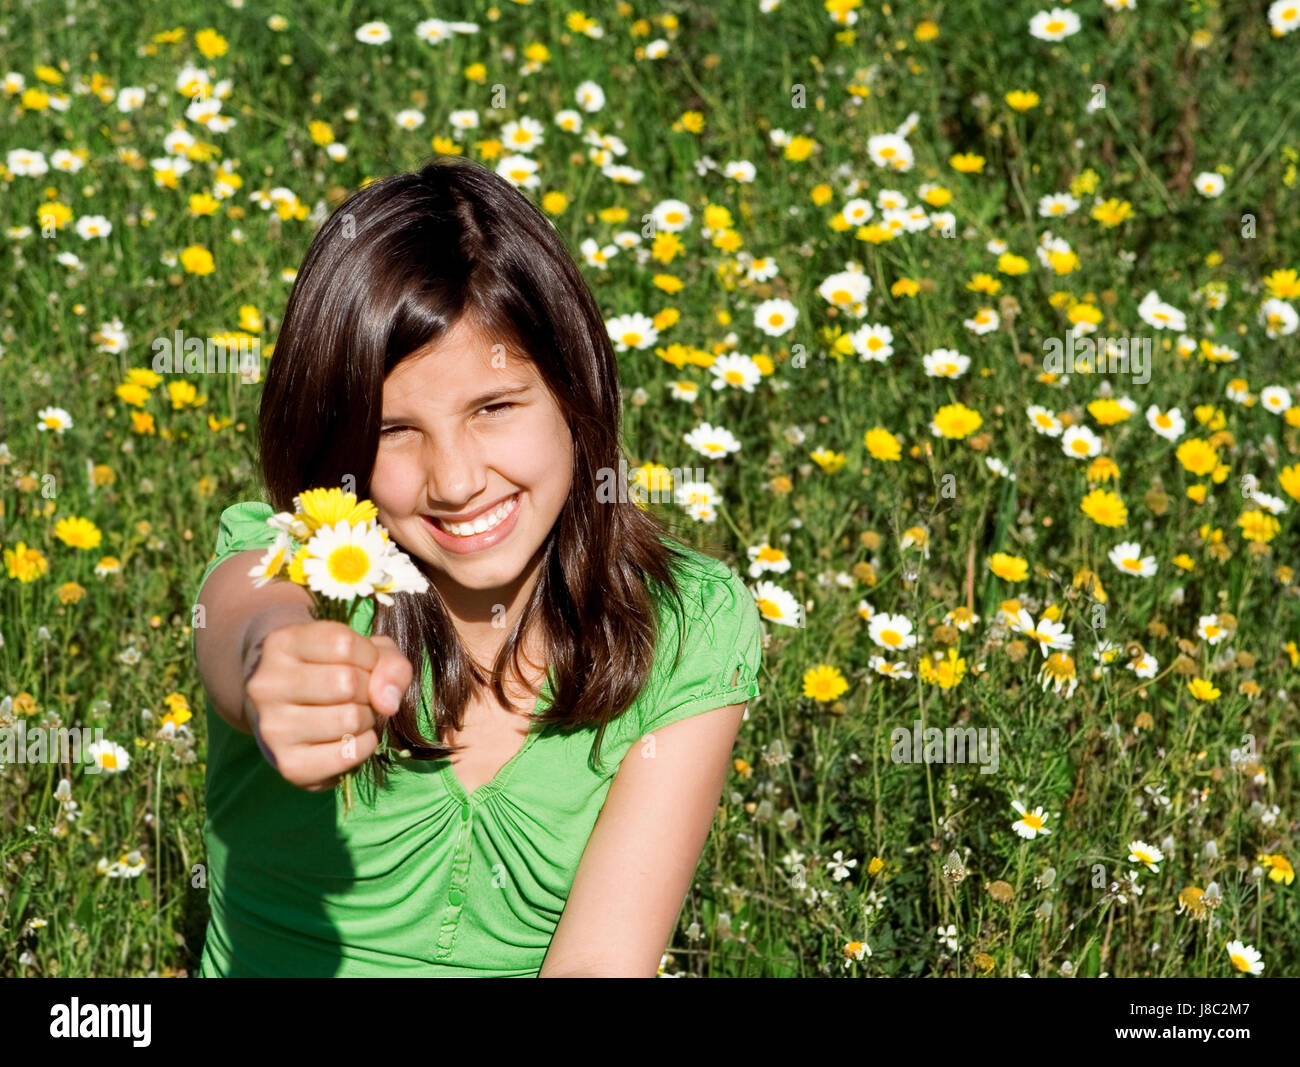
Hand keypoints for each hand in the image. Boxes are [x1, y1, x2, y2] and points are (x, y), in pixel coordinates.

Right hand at [241, 620, 413, 791]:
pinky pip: (348, 754)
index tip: (362, 665)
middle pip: (346, 682)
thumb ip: (388, 663)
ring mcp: (272, 728)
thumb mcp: (364, 651)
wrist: (293, 713)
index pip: (344, 644)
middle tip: (360, 694)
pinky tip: (352, 737)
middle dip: (369, 690)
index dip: (368, 656)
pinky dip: (364, 746)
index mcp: (280, 644)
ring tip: (354, 714)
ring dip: (367, 719)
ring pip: (349, 719)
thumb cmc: (335, 671)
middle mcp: (267, 685)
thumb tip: (387, 702)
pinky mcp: (289, 765)